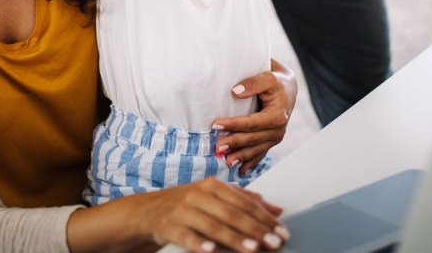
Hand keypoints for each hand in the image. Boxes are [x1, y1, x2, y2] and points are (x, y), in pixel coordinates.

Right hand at [138, 178, 288, 252]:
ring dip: (234, 238)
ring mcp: (183, 210)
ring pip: (212, 225)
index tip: (282, 231)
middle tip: (274, 243)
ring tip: (252, 249)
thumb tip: (276, 209)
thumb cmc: (188, 204)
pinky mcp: (169, 226)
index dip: (265, 218)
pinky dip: (199, 244)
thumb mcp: (215, 197)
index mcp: (213, 186)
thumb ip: (245, 201)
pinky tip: (211, 251)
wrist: (148, 211)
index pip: (245, 202)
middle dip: (256, 230)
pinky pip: (186, 236)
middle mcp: (198, 194)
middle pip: (232, 213)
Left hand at [212, 63, 297, 174]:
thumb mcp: (268, 76)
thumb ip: (253, 83)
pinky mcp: (271, 140)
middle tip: (217, 147)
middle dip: (234, 144)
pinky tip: (242, 170)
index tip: (216, 125)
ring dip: (241, 157)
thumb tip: (235, 92)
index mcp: (277, 116)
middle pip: (252, 139)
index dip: (233, 125)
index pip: (251, 123)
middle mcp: (278, 130)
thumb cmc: (277, 81)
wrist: (288, 88)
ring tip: (226, 161)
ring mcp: (275, 137)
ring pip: (256, 150)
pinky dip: (251, 162)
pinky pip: (261, 153)